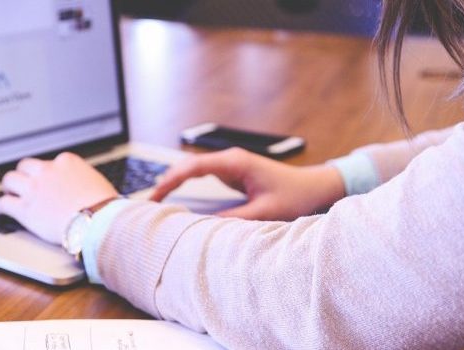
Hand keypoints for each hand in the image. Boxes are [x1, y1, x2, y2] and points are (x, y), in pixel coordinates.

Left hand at [0, 152, 118, 244]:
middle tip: (23, 183)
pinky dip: (0, 206)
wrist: (98, 222)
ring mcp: (34, 189)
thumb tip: (84, 186)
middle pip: (25, 166)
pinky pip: (4, 203)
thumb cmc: (104, 206)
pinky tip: (1, 210)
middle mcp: (47, 171)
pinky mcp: (25, 209)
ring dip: (9, 186)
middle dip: (24, 174)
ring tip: (9, 193)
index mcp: (66, 162)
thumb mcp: (97, 182)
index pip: (49, 162)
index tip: (46, 179)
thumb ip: (83, 179)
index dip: (46, 172)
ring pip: (10, 180)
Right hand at [151, 148, 344, 220]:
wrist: (315, 187)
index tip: (155, 196)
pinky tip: (176, 198)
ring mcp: (230, 165)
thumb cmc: (295, 196)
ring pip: (193, 170)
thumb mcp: (264, 212)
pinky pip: (202, 176)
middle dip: (166, 182)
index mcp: (235, 163)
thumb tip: (203, 227)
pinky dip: (186, 186)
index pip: (193, 167)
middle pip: (188, 166)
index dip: (171, 180)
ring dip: (174, 183)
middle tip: (148, 203)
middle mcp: (230, 160)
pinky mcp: (233, 173)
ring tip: (156, 202)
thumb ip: (234, 219)